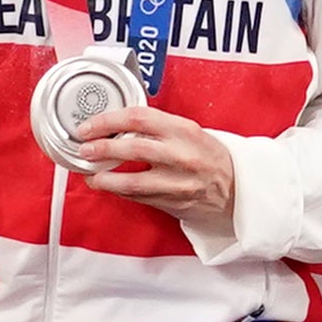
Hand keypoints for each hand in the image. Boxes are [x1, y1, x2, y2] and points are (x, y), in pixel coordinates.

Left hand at [64, 100, 239, 232]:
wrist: (237, 188)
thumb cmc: (209, 156)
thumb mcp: (188, 131)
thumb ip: (157, 128)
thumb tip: (116, 125)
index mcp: (184, 130)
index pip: (139, 118)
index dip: (108, 121)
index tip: (90, 125)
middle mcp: (181, 155)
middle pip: (132, 148)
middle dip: (101, 148)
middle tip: (84, 148)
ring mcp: (178, 182)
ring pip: (132, 181)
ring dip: (105, 178)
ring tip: (90, 174)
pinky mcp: (173, 203)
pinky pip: (138, 197)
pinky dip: (119, 192)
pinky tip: (108, 186)